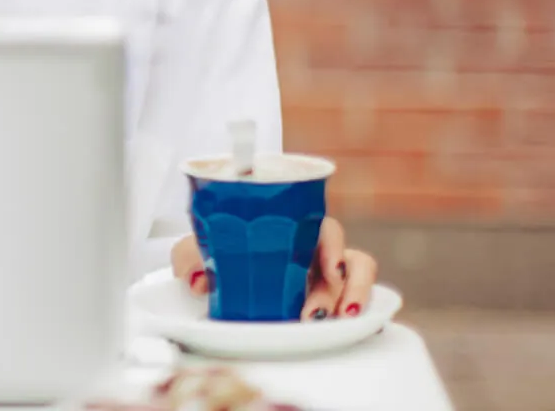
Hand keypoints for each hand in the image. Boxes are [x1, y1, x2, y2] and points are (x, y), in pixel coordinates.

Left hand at [171, 217, 377, 319]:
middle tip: (312, 313)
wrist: (209, 281)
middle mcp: (311, 251)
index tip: (331, 267)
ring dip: (357, 295)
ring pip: (359, 273)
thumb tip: (201, 280)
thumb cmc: (212, 258)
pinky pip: (357, 301)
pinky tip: (349, 326)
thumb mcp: (194, 252)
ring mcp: (323, 276)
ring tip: (343, 319)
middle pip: (344, 257)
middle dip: (336, 288)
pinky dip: (364, 311)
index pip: (320, 226)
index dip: (332, 244)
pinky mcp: (329, 302)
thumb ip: (190, 258)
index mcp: (286, 231)